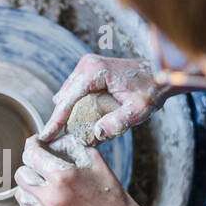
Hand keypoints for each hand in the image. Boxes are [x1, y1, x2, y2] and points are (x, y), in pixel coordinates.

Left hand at [14, 136, 143, 205]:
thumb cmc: (109, 192)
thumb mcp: (94, 160)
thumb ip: (69, 146)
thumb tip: (49, 141)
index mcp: (62, 176)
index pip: (30, 154)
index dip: (32, 146)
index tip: (35, 145)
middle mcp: (51, 197)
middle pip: (20, 175)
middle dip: (30, 167)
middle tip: (41, 167)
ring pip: (21, 196)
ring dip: (31, 188)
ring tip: (47, 187)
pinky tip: (53, 204)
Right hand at [37, 54, 170, 143]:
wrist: (160, 73)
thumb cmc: (150, 90)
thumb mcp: (139, 110)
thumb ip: (119, 122)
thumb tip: (97, 133)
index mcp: (95, 72)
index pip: (68, 100)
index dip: (56, 121)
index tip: (45, 136)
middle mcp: (87, 65)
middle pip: (64, 97)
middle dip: (59, 118)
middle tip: (53, 139)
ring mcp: (87, 65)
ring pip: (68, 94)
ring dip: (66, 112)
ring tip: (64, 132)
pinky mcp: (90, 69)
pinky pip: (75, 90)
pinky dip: (74, 105)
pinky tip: (77, 119)